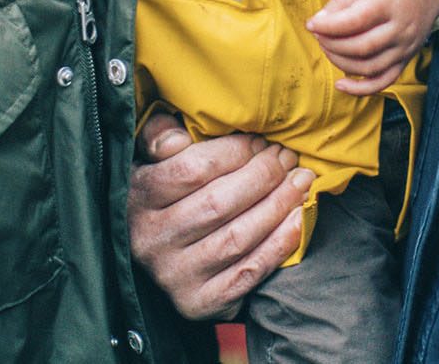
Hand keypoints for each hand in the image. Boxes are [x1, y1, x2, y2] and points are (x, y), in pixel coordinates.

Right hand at [128, 112, 311, 320]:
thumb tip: (178, 137)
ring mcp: (175, 275)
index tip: (261, 142)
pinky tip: (297, 218)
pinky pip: (248, 272)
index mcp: (138, 198)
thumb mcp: (151, 160)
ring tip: (300, 182)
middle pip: (218, 203)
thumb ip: (159, 137)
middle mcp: (152, 240)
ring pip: (238, 237)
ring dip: (278, 206)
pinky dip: (279, 244)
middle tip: (288, 158)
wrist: (162, 257)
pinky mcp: (199, 302)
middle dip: (263, 176)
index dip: (234, 152)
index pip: (191, 169)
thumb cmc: (166, 196)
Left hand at [307, 0, 438, 94]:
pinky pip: (384, 81)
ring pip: (369, 67)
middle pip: (361, 47)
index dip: (328, 26)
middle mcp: (401, 28)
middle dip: (331, 44)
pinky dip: (361, 89)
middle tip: (317, 34)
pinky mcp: (407, 58)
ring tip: (327, 47)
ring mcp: (406, 46)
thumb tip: (319, 21)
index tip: (311, 23)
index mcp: (390, 2)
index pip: (355, 21)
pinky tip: (340, 84)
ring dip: (340, 63)